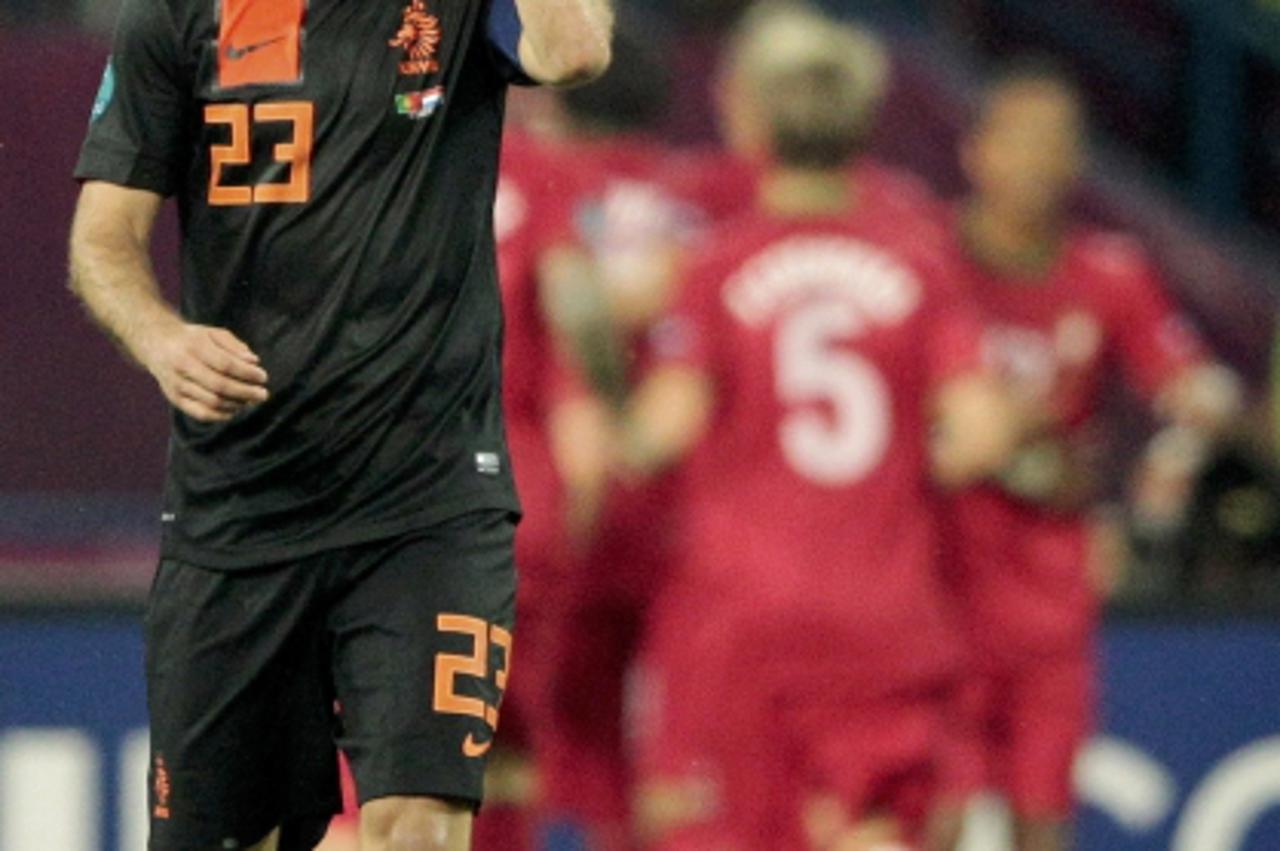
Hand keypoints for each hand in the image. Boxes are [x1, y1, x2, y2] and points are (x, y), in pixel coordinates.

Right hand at [134, 319, 269, 421]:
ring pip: (212, 401)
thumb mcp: (213, 333)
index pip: (226, 364)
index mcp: (194, 346)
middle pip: (220, 386)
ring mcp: (177, 384)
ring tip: (250, 400)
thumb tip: (254, 362)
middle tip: (263, 394)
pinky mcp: (174, 398)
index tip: (263, 377)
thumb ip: (235, 346)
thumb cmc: (193, 339)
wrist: (156, 343)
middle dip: (246, 392)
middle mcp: (182, 366)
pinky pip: (201, 413)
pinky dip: (221, 415)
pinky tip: (235, 410)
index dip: (247, 373)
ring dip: (236, 404)